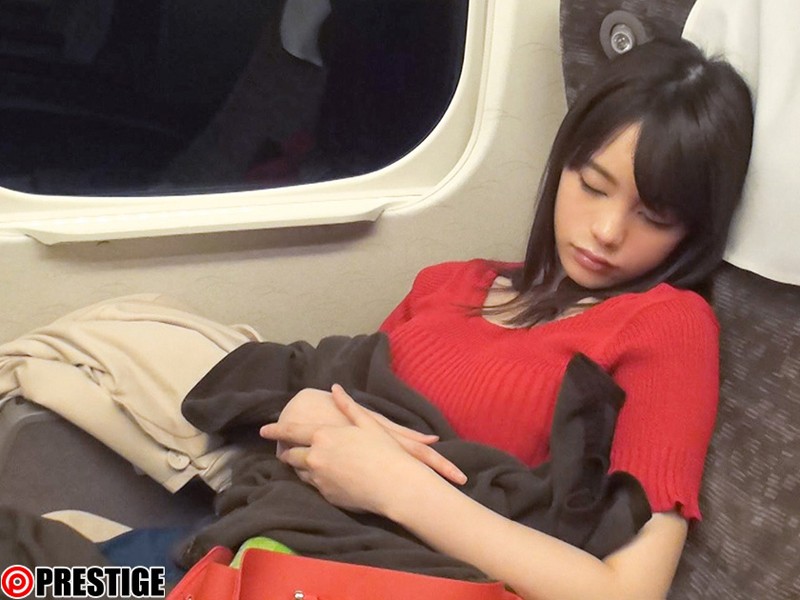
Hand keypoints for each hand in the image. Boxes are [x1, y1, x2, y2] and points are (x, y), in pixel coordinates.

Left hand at [260, 385, 466, 512]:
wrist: (395, 485)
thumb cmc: (384, 450)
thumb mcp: (367, 422)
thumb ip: (347, 405)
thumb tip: (335, 388)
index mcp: (323, 435)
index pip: (291, 432)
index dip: (275, 430)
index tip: (263, 430)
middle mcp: (315, 456)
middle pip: (291, 455)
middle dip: (286, 452)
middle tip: (285, 451)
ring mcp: (319, 478)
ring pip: (300, 472)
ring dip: (300, 467)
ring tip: (306, 464)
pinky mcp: (326, 496)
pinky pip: (313, 486)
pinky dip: (315, 480)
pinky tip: (326, 478)